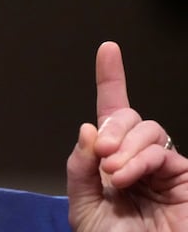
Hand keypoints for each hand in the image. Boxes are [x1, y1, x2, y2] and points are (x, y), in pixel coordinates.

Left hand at [67, 41, 187, 230]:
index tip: (108, 50)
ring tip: (113, 172)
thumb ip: (79, 168)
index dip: (111, 80)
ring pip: (147, 128)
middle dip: (112, 126)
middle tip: (102, 152)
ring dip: (124, 145)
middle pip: (128, 117)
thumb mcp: (83, 205)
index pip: (111, 115)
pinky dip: (139, 159)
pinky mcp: (183, 177)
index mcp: (110, 163)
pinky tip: (125, 175)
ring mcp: (161, 167)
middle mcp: (136, 160)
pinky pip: (160, 150)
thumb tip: (87, 127)